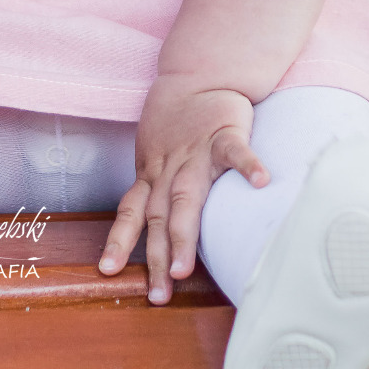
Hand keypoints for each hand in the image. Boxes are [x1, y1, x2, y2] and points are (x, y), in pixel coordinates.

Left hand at [99, 75, 267, 303]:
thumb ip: (158, 193)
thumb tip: (156, 236)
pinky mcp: (225, 133)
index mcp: (152, 176)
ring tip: (184, 267)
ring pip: (188, 197)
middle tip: (157, 294)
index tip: (108, 273)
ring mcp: (196, 153)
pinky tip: (260, 183)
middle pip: (159, 217)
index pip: (132, 214)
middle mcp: (169, 170)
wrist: (198, 73)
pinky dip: (247, 165)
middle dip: (155, 257)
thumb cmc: (177, 123)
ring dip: (183, 233)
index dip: (120, 242)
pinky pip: (236, 151)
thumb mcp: (157, 156)